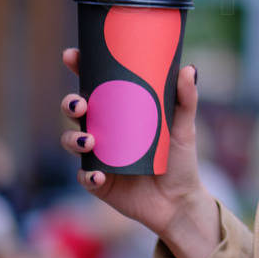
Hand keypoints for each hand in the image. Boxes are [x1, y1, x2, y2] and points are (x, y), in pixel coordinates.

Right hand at [60, 48, 219, 257]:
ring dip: (73, 138)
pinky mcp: (98, 182)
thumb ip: (186, 100)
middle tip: (80, 104)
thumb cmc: (179, 159)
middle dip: (70, 103)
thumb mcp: (184, 127)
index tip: (73, 56)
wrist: (179, 201)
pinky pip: (84, 177)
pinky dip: (87, 174)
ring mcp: (98, 156)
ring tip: (90, 140)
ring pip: (72, 141)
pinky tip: (97, 174)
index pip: (95, 85)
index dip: (80, 69)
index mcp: (119, 111)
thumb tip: (188, 69)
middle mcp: (103, 130)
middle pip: (75, 111)